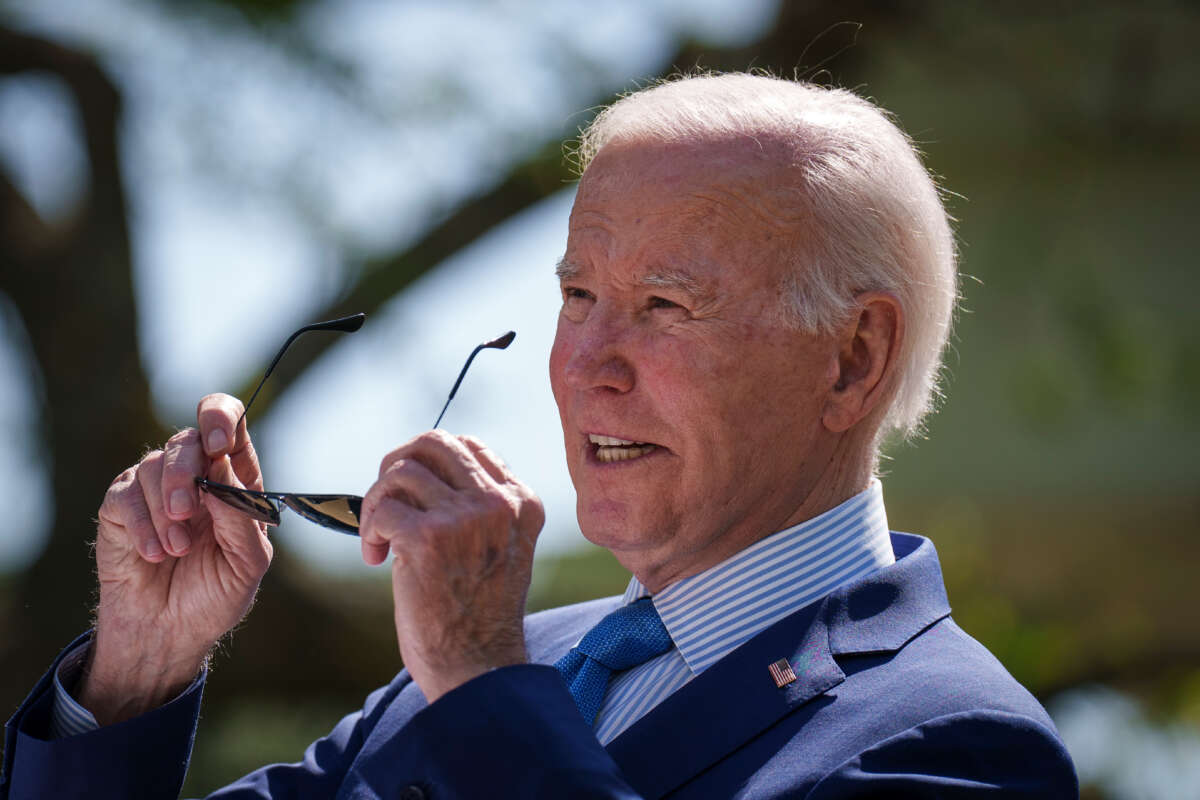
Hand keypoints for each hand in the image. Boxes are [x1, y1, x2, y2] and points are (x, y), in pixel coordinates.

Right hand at [79, 393, 272, 724]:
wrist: (169, 634)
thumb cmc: (215, 596)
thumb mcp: (246, 563)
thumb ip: (242, 517)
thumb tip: (222, 468)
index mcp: (234, 480)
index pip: (230, 422)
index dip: (220, 418)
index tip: (217, 445)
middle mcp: (195, 475)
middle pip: (188, 439)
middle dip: (185, 474)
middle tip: (186, 514)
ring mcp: (156, 488)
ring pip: (154, 465)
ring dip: (165, 512)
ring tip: (176, 551)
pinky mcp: (120, 507)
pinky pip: (125, 494)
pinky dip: (141, 526)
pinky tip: (154, 555)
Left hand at [360, 431, 543, 702]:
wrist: (477, 667)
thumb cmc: (479, 613)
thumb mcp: (499, 546)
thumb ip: (477, 506)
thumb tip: (419, 470)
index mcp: (522, 501)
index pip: (469, 446)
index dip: (430, 464)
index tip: (414, 497)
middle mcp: (499, 502)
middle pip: (433, 442)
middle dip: (397, 466)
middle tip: (385, 503)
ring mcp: (465, 517)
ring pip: (401, 471)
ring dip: (377, 502)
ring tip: (379, 539)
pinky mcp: (429, 537)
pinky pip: (382, 508)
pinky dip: (369, 529)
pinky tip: (376, 558)